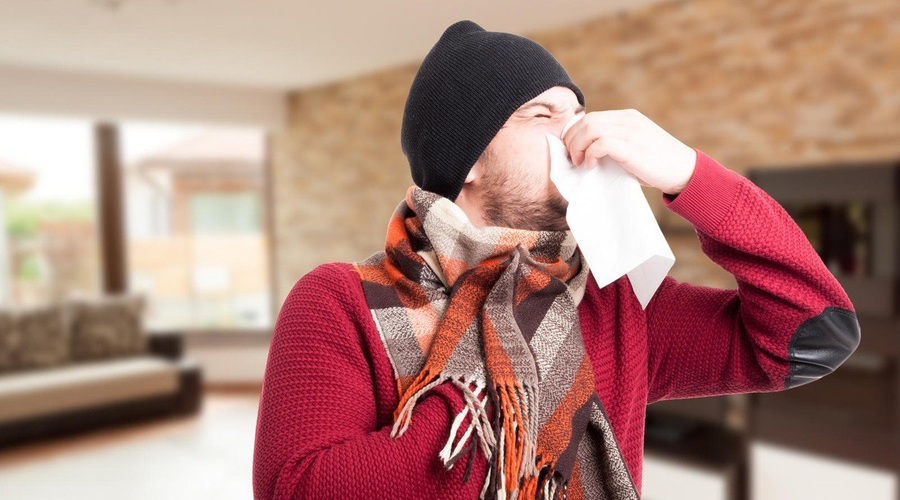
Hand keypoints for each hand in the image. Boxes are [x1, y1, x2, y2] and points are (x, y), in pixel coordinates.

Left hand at [562, 109, 696, 194]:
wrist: (684, 171)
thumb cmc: (656, 164)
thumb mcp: (634, 146)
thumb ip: (615, 143)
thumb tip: (586, 153)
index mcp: (627, 117)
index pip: (590, 117)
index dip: (574, 133)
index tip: (572, 150)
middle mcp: (628, 120)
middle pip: (586, 121)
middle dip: (571, 140)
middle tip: (572, 159)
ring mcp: (631, 132)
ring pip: (590, 128)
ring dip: (577, 147)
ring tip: (579, 163)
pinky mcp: (632, 147)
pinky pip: (600, 143)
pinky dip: (589, 154)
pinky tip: (591, 166)